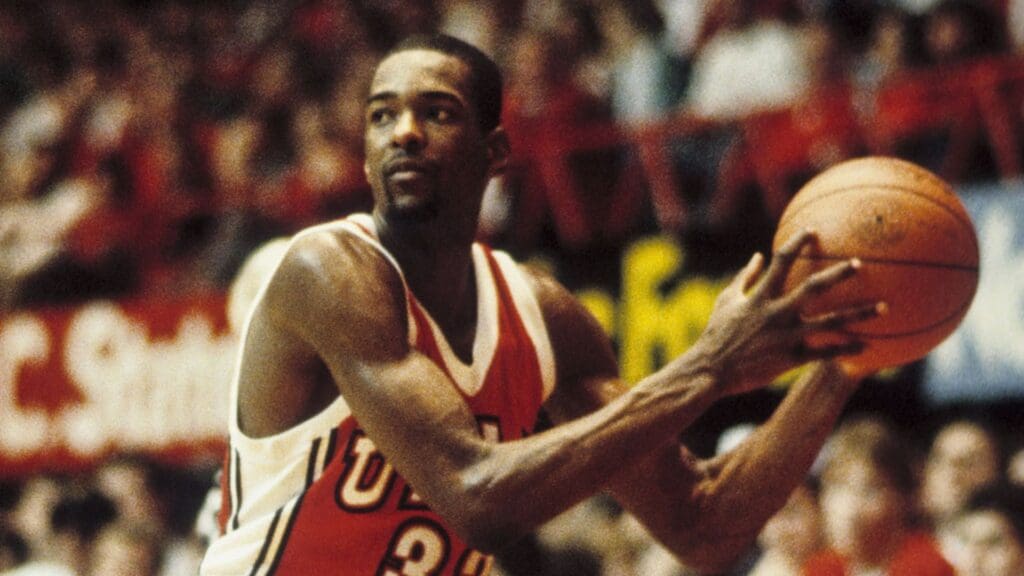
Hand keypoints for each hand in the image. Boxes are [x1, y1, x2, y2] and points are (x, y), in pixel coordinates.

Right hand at [691, 230, 880, 395]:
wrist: (710, 370)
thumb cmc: (716, 334)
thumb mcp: (726, 301)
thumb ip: (745, 277)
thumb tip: (758, 255)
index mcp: (760, 296)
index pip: (781, 261)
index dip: (798, 243)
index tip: (814, 230)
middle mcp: (776, 312)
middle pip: (814, 287)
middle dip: (838, 274)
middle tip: (860, 263)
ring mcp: (785, 336)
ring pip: (830, 322)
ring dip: (859, 314)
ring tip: (884, 306)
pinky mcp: (790, 358)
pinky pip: (824, 353)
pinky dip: (846, 350)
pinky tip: (866, 347)